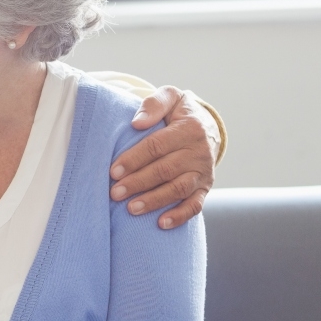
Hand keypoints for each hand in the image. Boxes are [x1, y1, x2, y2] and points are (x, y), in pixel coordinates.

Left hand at [110, 85, 218, 229]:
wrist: (207, 126)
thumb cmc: (179, 112)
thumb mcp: (171, 97)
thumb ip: (155, 103)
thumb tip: (137, 122)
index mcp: (189, 129)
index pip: (157, 146)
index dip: (134, 159)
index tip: (113, 171)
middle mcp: (199, 152)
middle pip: (165, 170)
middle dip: (138, 183)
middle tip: (115, 193)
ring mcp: (203, 172)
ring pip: (178, 189)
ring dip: (154, 200)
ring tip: (131, 209)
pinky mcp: (205, 188)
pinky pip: (195, 205)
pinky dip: (179, 216)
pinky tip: (161, 223)